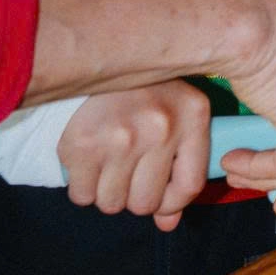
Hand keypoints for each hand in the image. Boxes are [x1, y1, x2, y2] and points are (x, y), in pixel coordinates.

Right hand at [59, 83, 209, 230]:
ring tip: (109, 160)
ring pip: (111, 204)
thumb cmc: (144, 88)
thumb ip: (180, 168)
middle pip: (145, 203)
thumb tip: (167, 223)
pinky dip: (83, 185)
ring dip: (107, 191)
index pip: (190, 187)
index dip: (172, 203)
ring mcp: (120, 137)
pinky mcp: (82, 144)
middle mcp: (160, 127)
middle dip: (134, 196)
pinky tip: (90, 157)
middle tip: (127, 169)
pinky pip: (82, 195)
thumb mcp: (177, 113)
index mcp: (193, 115)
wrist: (97, 51)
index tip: (160, 198)